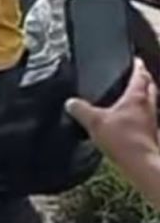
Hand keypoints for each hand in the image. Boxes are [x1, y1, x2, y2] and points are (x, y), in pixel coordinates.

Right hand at [67, 60, 159, 181]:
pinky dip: (140, 115)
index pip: (140, 75)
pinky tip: (130, 121)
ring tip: (132, 98)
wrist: (141, 163)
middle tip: (136, 76)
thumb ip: (80, 110)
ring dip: (144, 98)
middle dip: (144, 80)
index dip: (137, 66)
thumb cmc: (123, 140)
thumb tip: (70, 103)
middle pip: (149, 87)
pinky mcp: (150, 134)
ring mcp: (151, 120)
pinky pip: (146, 119)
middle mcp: (147, 106)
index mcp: (136, 97)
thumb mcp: (94, 121)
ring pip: (150, 102)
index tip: (135, 60)